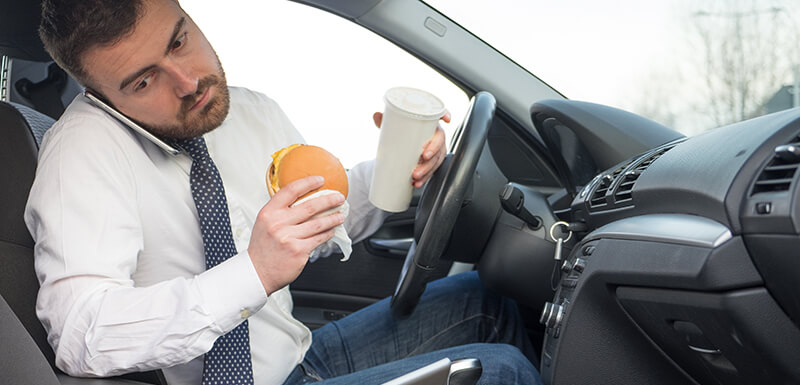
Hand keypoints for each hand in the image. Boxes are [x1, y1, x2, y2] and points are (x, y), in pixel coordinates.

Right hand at [247, 176, 344, 294]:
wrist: (257, 273)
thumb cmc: (262, 248)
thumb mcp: (264, 223)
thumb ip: (280, 211)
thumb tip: (303, 199)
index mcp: (269, 213)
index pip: (291, 190)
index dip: (308, 183)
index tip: (320, 180)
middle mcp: (278, 223)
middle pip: (310, 206)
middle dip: (329, 200)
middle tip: (339, 197)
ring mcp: (289, 237)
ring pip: (318, 223)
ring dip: (333, 218)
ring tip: (340, 215)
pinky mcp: (298, 250)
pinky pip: (318, 239)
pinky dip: (328, 233)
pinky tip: (332, 231)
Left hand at [372, 111, 451, 187]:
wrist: (405, 144)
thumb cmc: (404, 131)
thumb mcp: (394, 125)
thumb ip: (386, 120)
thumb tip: (376, 115)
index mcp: (429, 122)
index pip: (440, 115)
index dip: (446, 114)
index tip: (446, 119)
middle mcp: (436, 135)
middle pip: (440, 142)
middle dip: (433, 152)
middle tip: (422, 158)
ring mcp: (437, 149)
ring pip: (437, 159)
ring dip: (428, 169)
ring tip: (415, 176)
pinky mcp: (433, 161)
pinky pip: (433, 170)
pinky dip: (425, 178)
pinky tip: (418, 183)